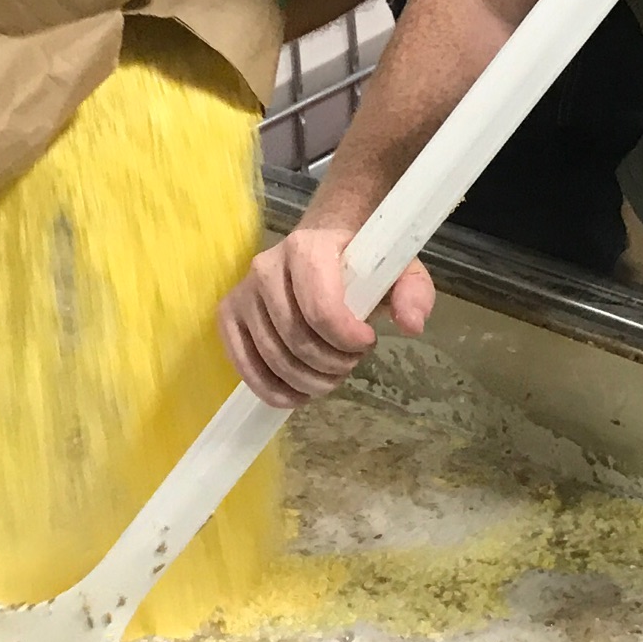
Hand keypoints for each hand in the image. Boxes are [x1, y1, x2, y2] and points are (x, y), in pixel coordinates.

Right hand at [218, 221, 434, 408]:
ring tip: (329, 377)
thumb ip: (413, 293)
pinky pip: (242, 363)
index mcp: (308, 248)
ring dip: (306, 381)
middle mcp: (266, 266)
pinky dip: (269, 388)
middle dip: (331, 365)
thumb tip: (412, 324)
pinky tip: (295, 395)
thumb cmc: (360, 263)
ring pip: (271, 356)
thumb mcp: (399, 271)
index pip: (321, 310)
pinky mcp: (228, 314)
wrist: (322, 246)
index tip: (369, 341)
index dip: (348, 339)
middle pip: (296, 339)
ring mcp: (243, 292)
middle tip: (351, 363)